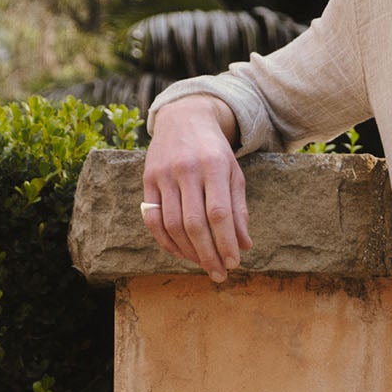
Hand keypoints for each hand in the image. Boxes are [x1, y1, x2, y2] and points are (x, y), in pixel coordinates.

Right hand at [141, 95, 249, 281]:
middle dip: (208, 254)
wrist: (184, 118)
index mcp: (214, 165)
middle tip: (219, 273)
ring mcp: (163, 175)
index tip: (234, 262)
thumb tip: (244, 244)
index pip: (219, 213)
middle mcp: (186, 170)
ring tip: (203, 264)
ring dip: (188, 251)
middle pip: (194, 223)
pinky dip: (165, 241)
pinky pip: (153, 219)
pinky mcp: (147, 181)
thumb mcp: (234, 173)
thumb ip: (238, 208)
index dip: (226, 242)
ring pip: (172, 225)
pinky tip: (180, 252)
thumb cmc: (214, 150)